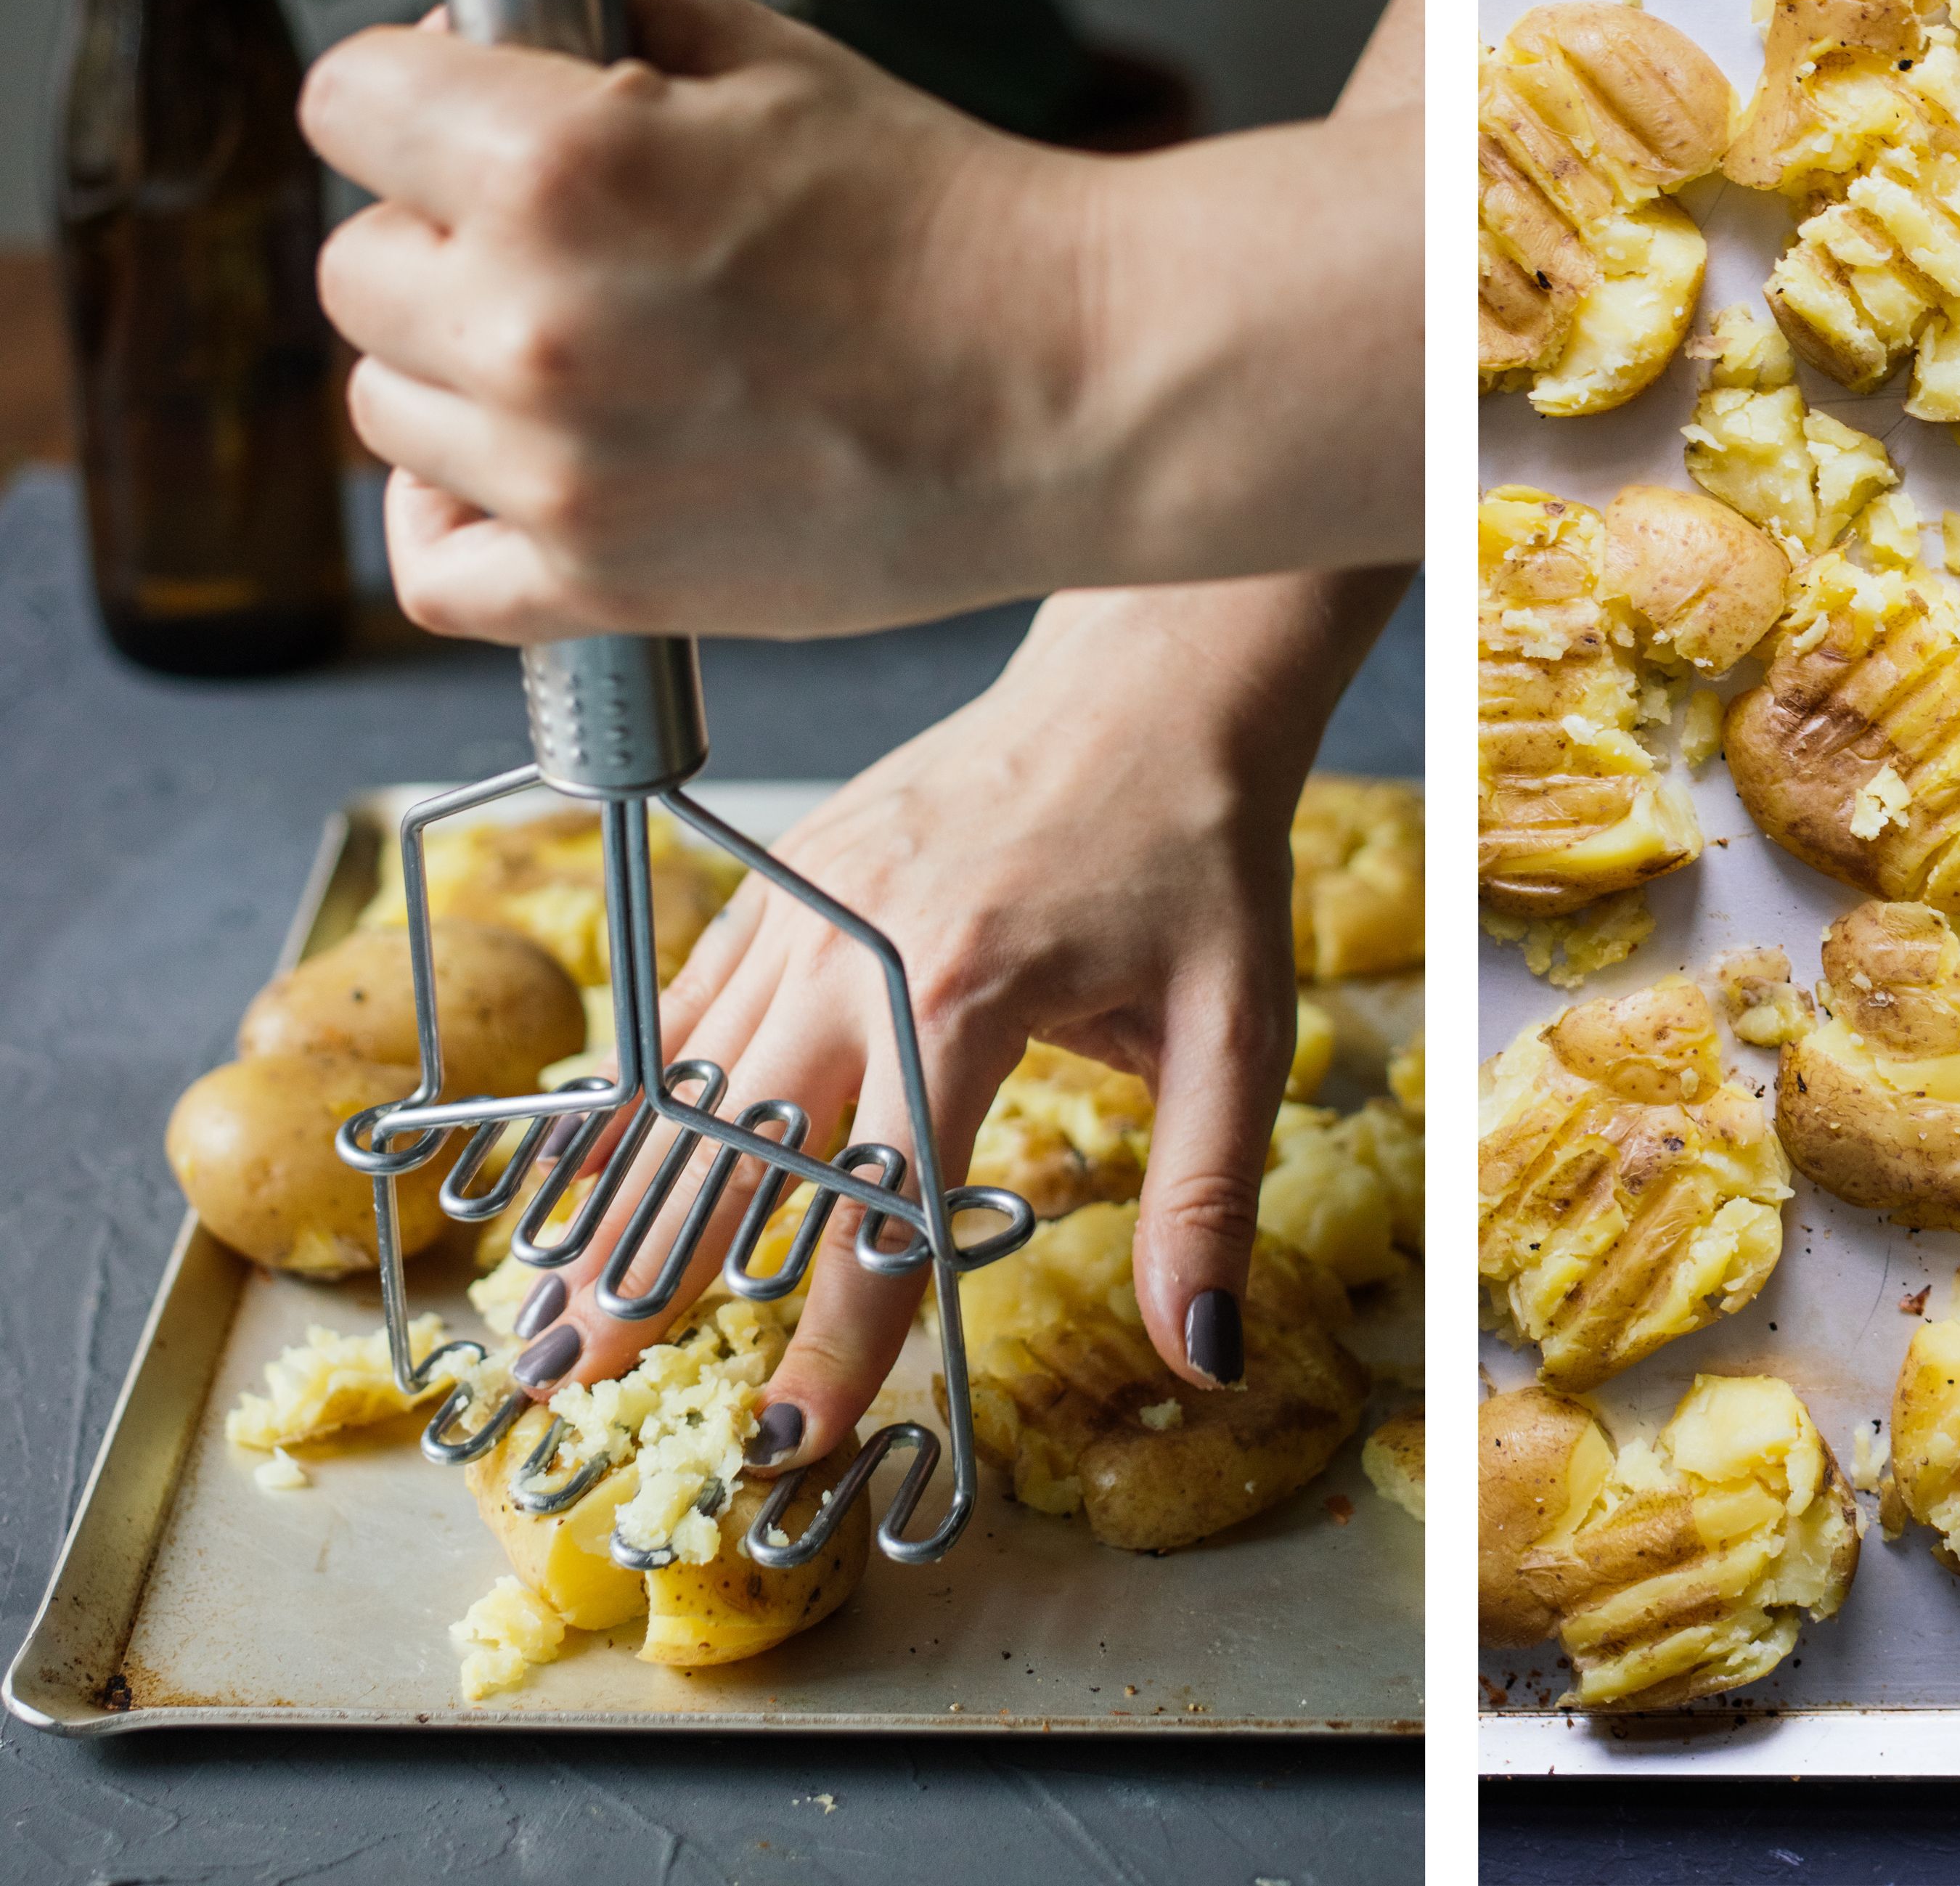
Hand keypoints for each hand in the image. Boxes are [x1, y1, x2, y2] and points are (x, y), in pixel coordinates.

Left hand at [299, 0, 1420, 642]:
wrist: (1082, 385)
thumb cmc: (956, 230)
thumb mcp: (777, 64)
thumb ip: (611, 16)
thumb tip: (493, 27)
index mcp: (557, 169)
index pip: (347, 103)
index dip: (411, 100)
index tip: (468, 120)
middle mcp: (532, 325)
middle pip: (354, 270)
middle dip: (440, 242)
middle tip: (562, 251)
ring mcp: (562, 471)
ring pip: (389, 411)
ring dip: (458, 380)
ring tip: (584, 366)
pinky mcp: (609, 585)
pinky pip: (434, 574)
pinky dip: (453, 528)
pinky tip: (517, 481)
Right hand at [498, 566, 1410, 1470]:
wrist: (1147, 690)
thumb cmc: (1198, 858)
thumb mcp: (1237, 1031)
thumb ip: (1206, 1198)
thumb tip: (1201, 1350)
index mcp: (965, 998)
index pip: (879, 1209)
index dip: (835, 1342)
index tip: (789, 1442)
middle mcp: (856, 952)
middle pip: (734, 1145)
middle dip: (653, 1277)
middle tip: (574, 1386)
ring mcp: (804, 905)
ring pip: (684, 1077)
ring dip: (615, 1201)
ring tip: (549, 1310)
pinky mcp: (784, 874)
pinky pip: (686, 1000)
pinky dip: (629, 1093)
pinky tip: (578, 1170)